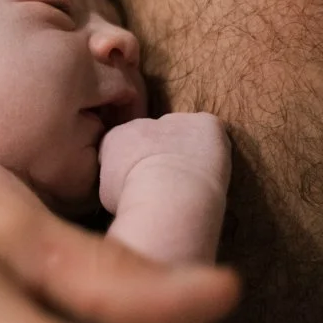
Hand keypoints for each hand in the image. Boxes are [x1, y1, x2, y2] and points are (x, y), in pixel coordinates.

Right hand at [99, 112, 230, 213]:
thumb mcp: (109, 194)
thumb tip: (122, 185)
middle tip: (169, 183)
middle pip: (153, 136)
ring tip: (191, 181)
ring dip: (185, 151)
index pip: (125, 145)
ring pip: (182, 133)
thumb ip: (115, 179)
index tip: (143, 184)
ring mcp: (175, 120)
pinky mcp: (205, 123)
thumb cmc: (135, 202)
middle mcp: (142, 122)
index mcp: (116, 137)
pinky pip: (211, 131)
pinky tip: (210, 170)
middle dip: (159, 154)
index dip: (135, 166)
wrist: (168, 196)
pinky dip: (213, 147)